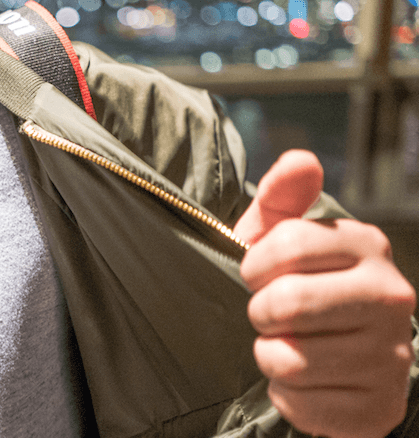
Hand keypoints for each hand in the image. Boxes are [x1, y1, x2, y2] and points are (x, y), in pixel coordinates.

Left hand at [233, 150, 415, 437]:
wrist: (338, 354)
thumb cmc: (297, 284)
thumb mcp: (280, 236)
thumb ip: (282, 197)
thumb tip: (300, 161)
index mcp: (365, 246)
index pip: (285, 246)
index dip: (254, 266)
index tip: (258, 275)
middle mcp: (390, 296)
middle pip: (286, 303)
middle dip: (260, 312)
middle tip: (271, 314)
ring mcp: (391, 354)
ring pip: (289, 358)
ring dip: (271, 354)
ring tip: (289, 344)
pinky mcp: (379, 405)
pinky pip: (301, 404)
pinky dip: (287, 395)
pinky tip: (304, 380)